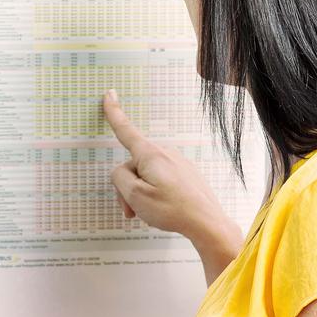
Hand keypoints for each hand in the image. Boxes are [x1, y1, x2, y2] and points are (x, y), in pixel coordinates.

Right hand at [102, 89, 232, 244]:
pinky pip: (161, 179)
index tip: (109, 95)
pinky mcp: (185, 173)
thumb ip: (120, 178)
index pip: (126, 130)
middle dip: (128, 187)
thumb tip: (121, 171)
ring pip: (147, 175)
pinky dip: (156, 194)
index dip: (114, 113)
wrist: (206, 222)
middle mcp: (165, 153)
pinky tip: (164, 208)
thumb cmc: (173, 210)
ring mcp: (177, 163)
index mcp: (150, 154)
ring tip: (149, 212)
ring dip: (142, 193)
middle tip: (132, 210)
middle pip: (133, 165)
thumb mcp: (135, 196)